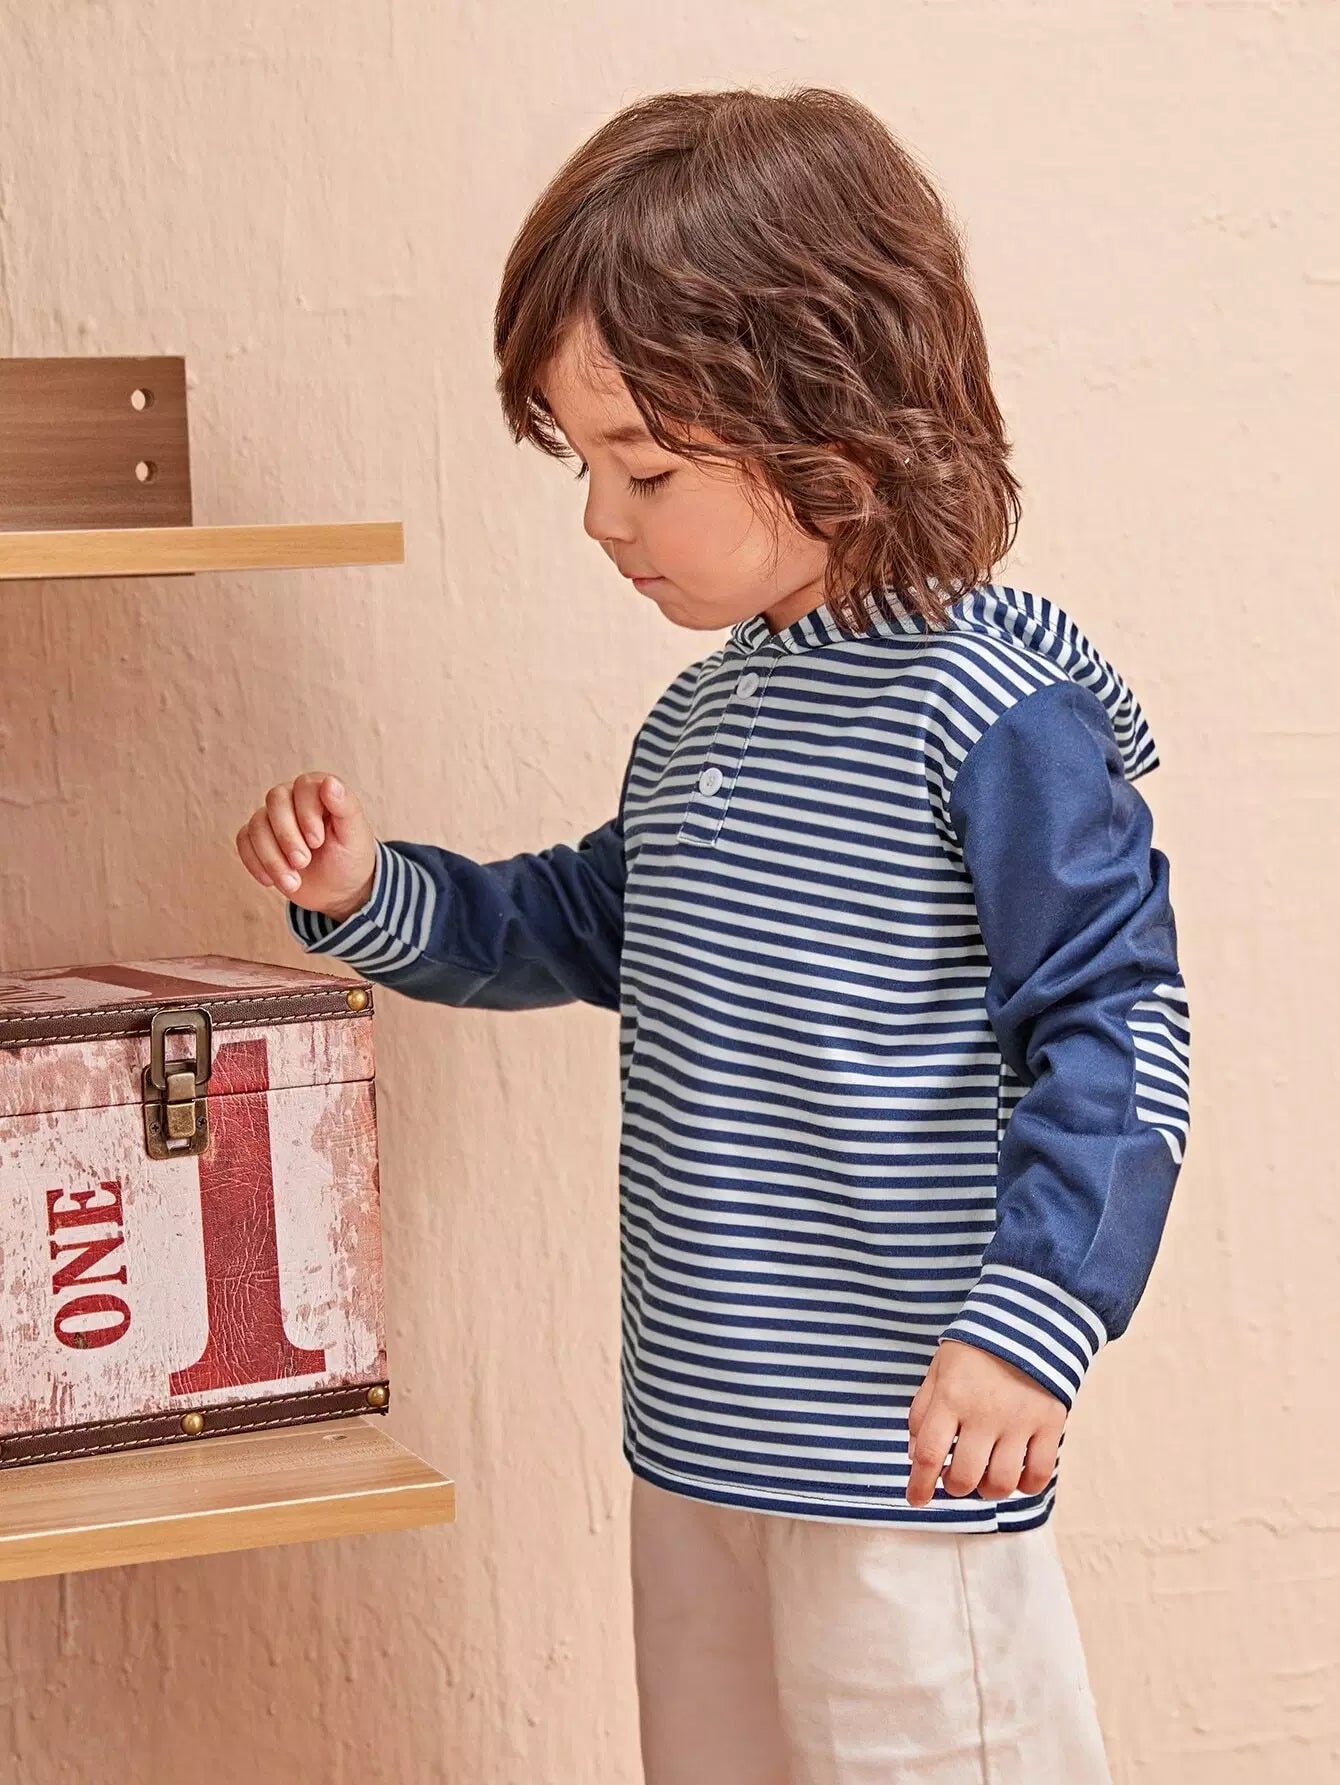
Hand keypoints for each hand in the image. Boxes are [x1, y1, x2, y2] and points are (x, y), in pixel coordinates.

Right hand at [236, 773, 376, 922]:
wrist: (337, 890)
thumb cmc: (349, 857)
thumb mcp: (354, 835)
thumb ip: (346, 806)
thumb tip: (329, 782)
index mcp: (319, 791)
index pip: (303, 786)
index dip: (306, 813)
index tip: (317, 842)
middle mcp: (292, 798)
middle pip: (275, 800)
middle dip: (286, 836)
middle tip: (303, 862)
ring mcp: (272, 818)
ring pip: (257, 824)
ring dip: (271, 857)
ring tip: (292, 882)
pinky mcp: (258, 839)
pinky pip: (243, 841)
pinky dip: (255, 862)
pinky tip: (271, 881)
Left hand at [905, 1339, 1065, 1507]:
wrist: (1028, 1321)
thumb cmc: (976, 1350)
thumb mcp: (938, 1371)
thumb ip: (922, 1413)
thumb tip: (916, 1458)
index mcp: (951, 1397)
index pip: (929, 1455)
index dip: (919, 1485)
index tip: (916, 1500)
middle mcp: (984, 1413)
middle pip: (965, 1477)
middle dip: (955, 1487)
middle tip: (956, 1478)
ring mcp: (1019, 1421)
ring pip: (1001, 1483)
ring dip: (988, 1490)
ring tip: (986, 1476)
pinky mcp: (1050, 1424)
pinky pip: (1039, 1474)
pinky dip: (1026, 1485)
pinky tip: (1016, 1474)